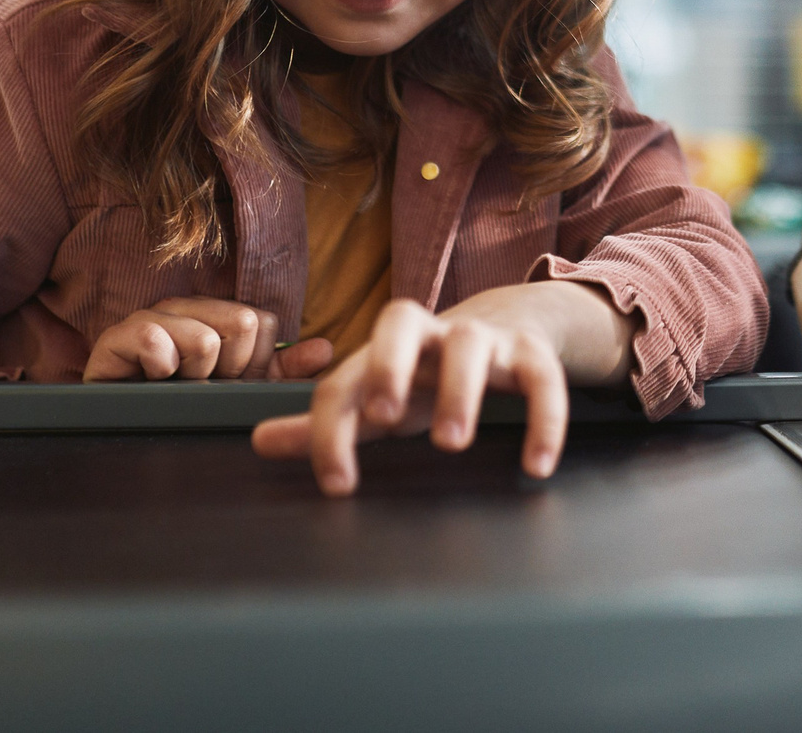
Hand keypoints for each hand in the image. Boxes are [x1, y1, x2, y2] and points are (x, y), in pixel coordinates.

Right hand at [82, 295, 335, 382]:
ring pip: (204, 339)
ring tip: (173, 383)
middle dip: (228, 370)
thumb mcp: (240, 391)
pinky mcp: (117, 336)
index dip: (253, 364)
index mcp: (216, 315)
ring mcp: (151, 318)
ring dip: (193, 375)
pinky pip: (154, 341)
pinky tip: (150, 378)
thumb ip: (282, 371)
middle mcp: (187, 308)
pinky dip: (158, 369)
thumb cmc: (182, 404)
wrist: (123, 423)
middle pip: (243, 324)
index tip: (229, 380)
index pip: (263, 323)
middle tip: (201, 383)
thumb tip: (325, 350)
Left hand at [249, 282, 636, 495]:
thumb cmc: (425, 373)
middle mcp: (430, 335)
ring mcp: (484, 340)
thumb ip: (326, 420)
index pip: (344, 377)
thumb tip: (258, 442)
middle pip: (401, 318)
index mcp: (384, 349)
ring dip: (459, 390)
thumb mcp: (376, 396)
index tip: (337, 484)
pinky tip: (535, 466)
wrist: (508, 324)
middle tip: (384, 418)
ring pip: (470, 344)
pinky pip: (542, 377)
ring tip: (451, 441)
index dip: (331, 427)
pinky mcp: (532, 355)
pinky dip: (543, 419)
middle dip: (388, 365)